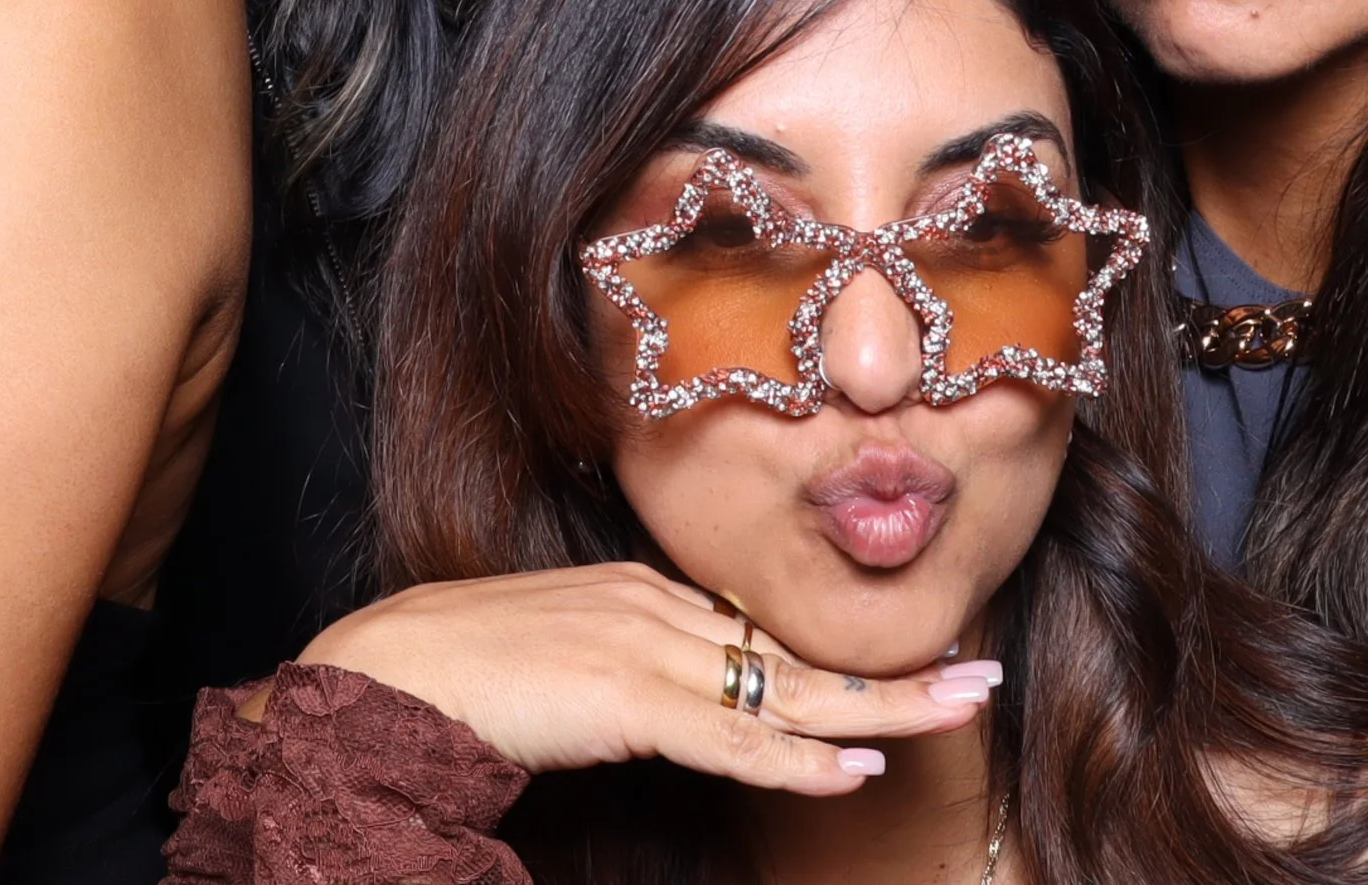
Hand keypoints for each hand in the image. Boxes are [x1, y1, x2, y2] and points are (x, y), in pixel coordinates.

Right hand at [301, 565, 997, 794]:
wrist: (388, 669)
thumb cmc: (459, 674)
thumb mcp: (560, 666)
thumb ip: (623, 679)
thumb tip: (675, 708)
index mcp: (641, 599)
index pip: (762, 640)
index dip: (840, 665)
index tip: (912, 672)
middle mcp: (656, 610)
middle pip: (794, 654)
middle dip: (893, 670)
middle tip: (979, 675)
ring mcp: (644, 648)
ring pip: (783, 691)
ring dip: (880, 704)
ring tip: (959, 705)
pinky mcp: (624, 695)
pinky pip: (730, 738)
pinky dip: (796, 758)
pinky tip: (853, 769)